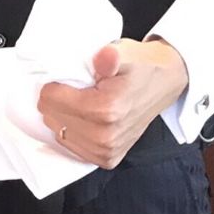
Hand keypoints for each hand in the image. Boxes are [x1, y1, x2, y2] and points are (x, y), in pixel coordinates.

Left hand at [38, 38, 187, 169]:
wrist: (164, 84)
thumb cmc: (140, 67)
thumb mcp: (125, 53)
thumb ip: (109, 56)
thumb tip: (104, 57)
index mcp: (106, 110)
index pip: (49, 99)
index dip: (55, 83)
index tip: (70, 77)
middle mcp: (105, 137)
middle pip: (50, 116)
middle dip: (58, 100)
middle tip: (78, 89)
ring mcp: (106, 152)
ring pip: (57, 131)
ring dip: (63, 116)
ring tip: (83, 102)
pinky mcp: (107, 160)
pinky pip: (69, 145)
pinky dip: (72, 130)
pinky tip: (84, 117)